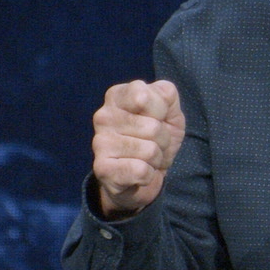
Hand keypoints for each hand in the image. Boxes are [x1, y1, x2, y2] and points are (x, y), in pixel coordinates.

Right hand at [89, 79, 185, 218]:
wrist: (143, 175)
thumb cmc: (156, 138)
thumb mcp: (169, 111)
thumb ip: (166, 95)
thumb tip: (161, 94)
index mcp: (117, 96)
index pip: (143, 96)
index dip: (161, 111)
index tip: (156, 118)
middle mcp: (103, 116)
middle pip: (153, 128)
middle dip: (162, 140)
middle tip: (152, 144)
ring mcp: (100, 142)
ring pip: (150, 151)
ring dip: (155, 159)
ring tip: (145, 158)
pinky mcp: (102, 168)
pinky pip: (141, 171)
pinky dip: (148, 175)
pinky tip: (137, 172)